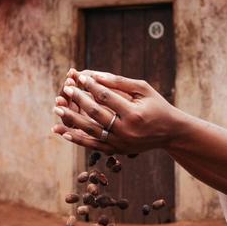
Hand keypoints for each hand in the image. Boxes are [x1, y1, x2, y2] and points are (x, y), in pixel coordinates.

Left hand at [51, 68, 180, 153]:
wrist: (170, 133)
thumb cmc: (157, 106)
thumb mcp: (143, 89)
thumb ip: (119, 82)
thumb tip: (94, 75)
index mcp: (134, 114)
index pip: (107, 97)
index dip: (91, 86)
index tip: (79, 77)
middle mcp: (126, 131)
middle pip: (96, 114)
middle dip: (78, 100)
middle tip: (66, 89)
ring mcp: (121, 143)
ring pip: (90, 131)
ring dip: (71, 120)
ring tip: (57, 109)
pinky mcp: (117, 150)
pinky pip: (93, 145)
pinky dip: (78, 139)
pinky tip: (64, 132)